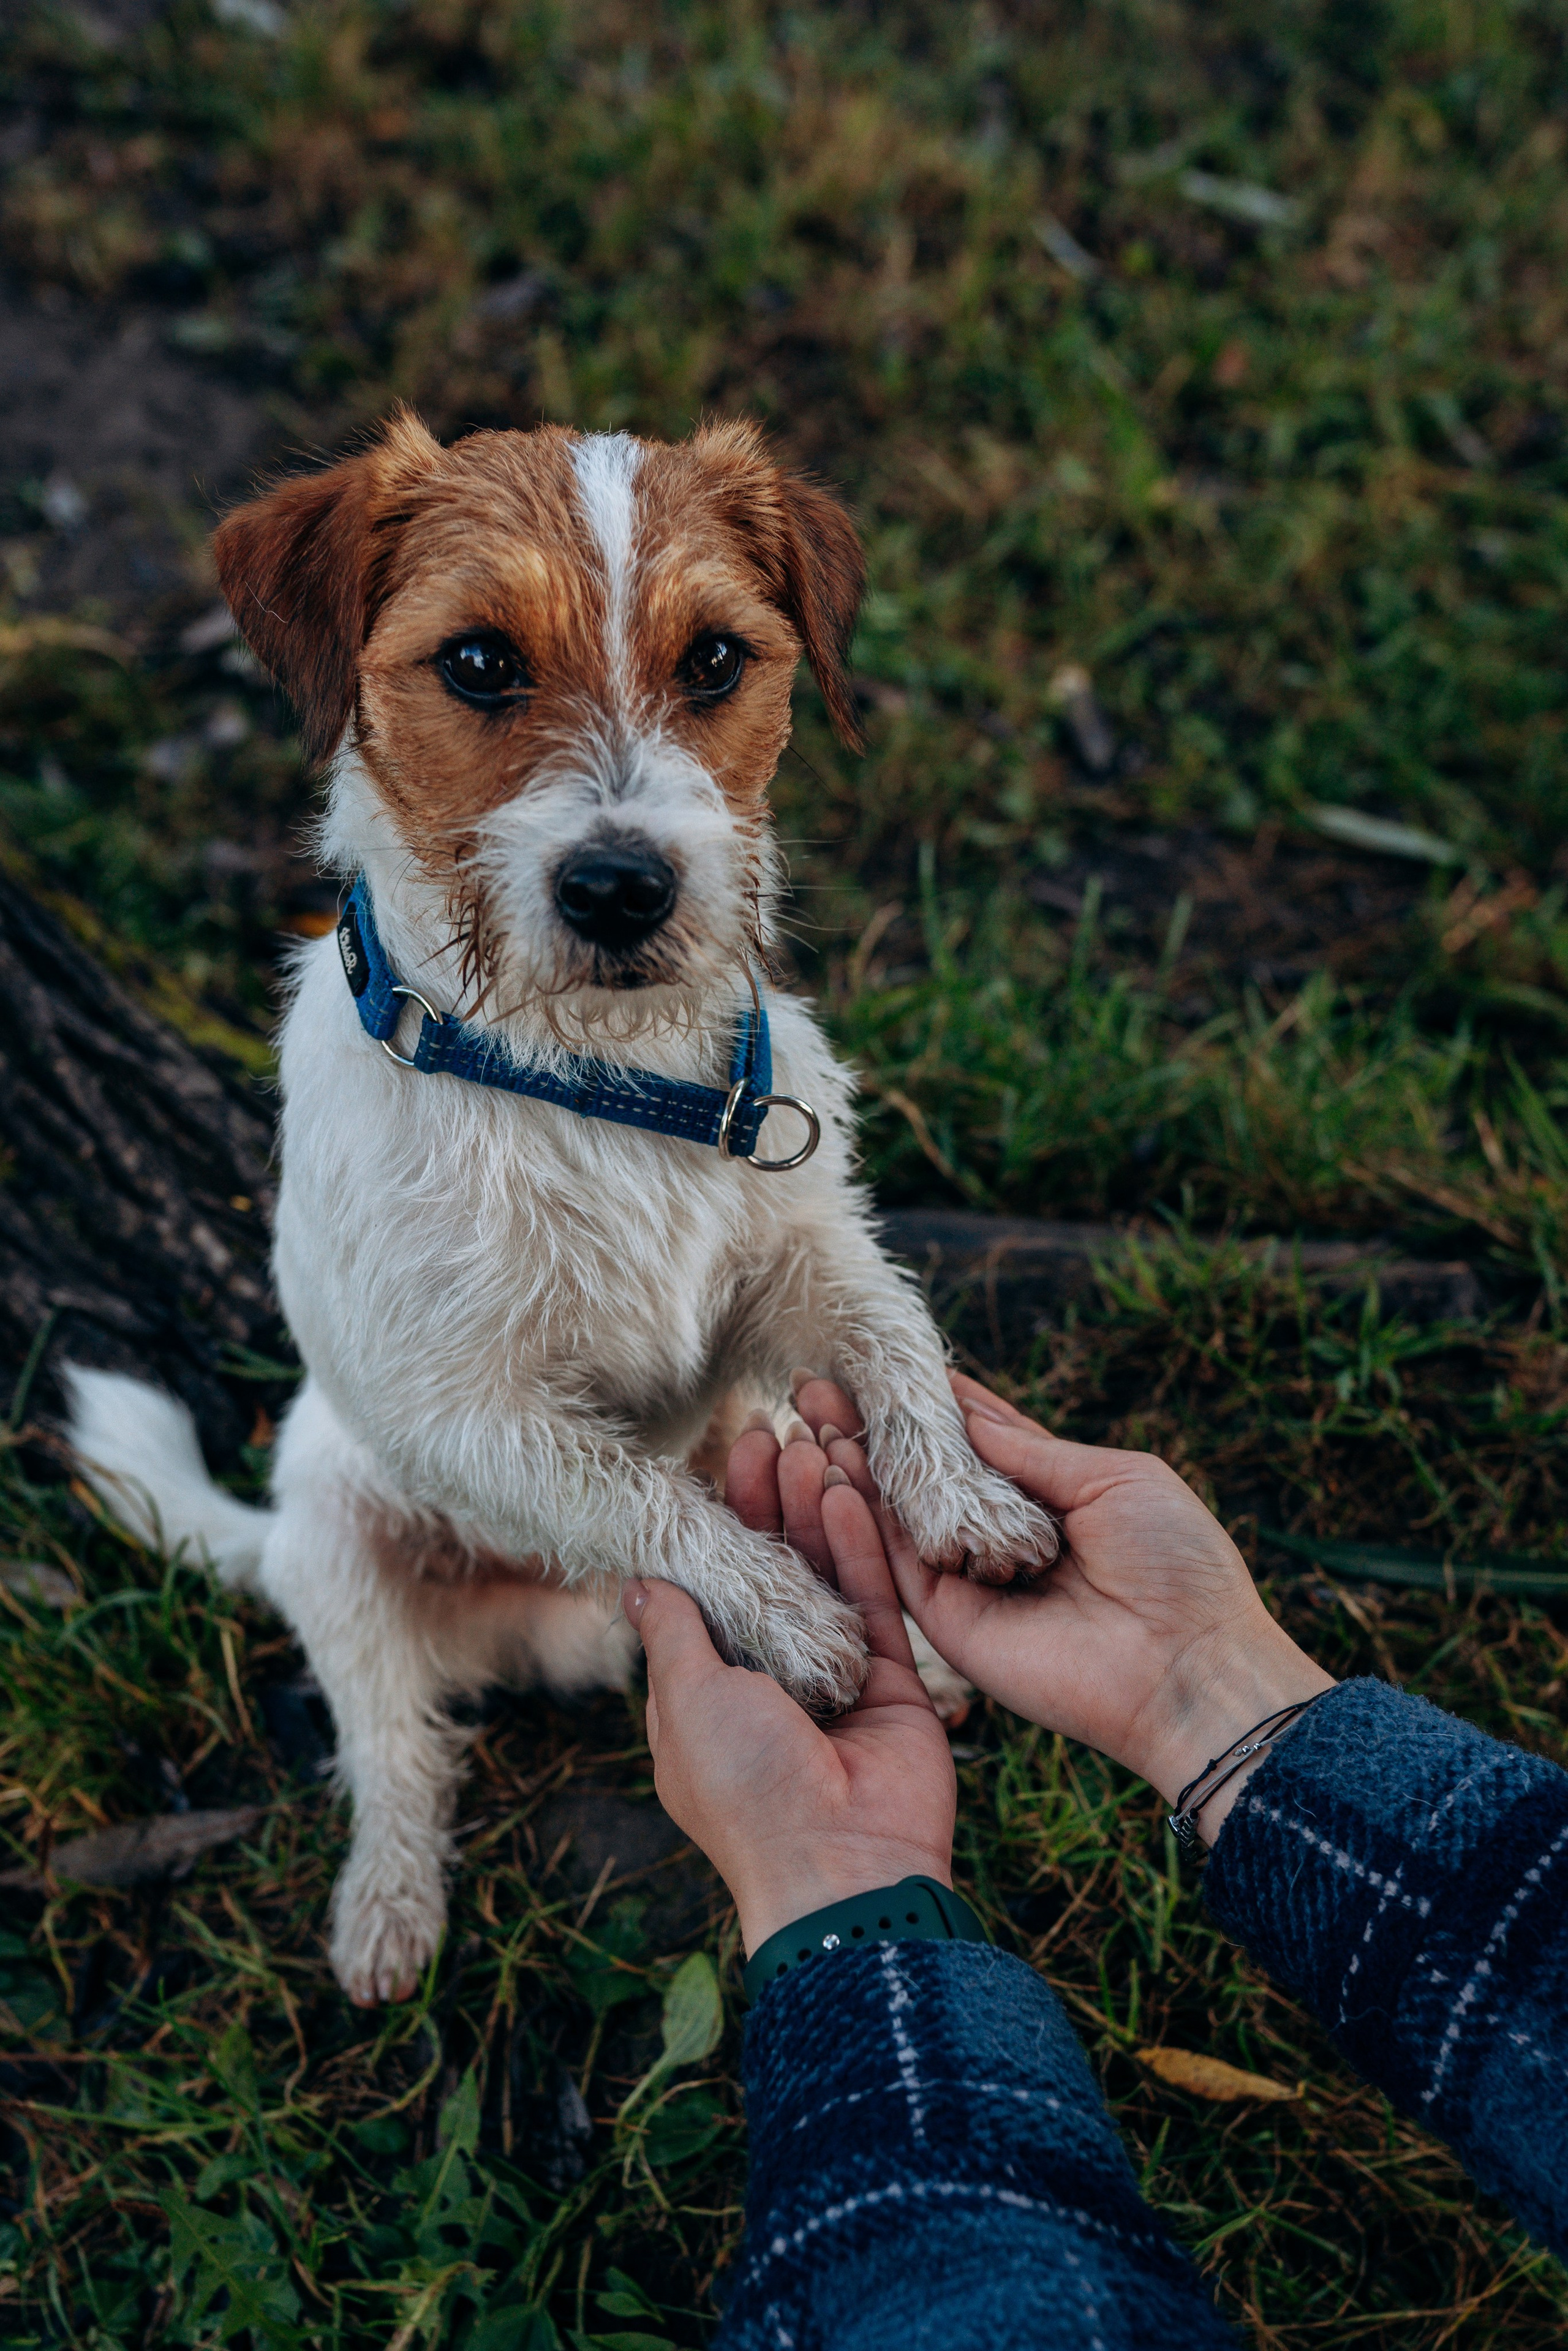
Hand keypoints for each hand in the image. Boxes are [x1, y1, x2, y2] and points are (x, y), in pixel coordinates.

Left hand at [623, 1415, 955, 1952]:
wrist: (843, 1868)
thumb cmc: (747, 1792)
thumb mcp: (689, 1704)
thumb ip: (674, 1634)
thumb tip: (636, 1577)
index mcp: (708, 1696)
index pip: (707, 1591)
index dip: (711, 1526)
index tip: (711, 1460)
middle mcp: (770, 1680)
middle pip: (768, 1571)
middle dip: (764, 1503)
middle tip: (764, 1430)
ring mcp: (833, 1677)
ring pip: (823, 1574)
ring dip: (812, 1509)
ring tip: (806, 1438)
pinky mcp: (890, 1679)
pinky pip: (872, 1599)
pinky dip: (859, 1544)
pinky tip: (845, 1485)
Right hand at [788, 1373, 1332, 1844]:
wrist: (1189, 1666)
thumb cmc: (1177, 1563)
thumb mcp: (1114, 1477)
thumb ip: (1030, 1450)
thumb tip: (962, 1411)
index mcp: (1048, 1493)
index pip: (973, 1435)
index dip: (926, 1399)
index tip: (874, 1358)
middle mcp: (999, 1533)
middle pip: (921, 1469)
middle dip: (870, 1424)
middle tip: (813, 1382)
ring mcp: (971, 1578)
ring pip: (896, 1512)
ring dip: (851, 1463)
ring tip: (806, 1413)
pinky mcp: (950, 1623)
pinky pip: (894, 1564)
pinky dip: (859, 1518)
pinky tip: (830, 1468)